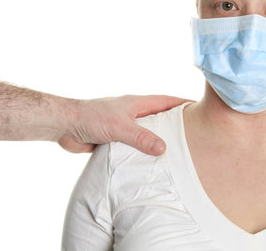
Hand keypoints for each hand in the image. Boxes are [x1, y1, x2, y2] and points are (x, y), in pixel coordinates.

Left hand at [57, 95, 189, 154]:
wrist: (65, 125)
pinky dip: (142, 154)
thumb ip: (141, 137)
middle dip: (175, 126)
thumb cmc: (91, 117)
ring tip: (176, 154)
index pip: (167, 101)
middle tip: (194, 136)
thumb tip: (163, 149)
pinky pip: (134, 147)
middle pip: (160, 119)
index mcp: (137, 104)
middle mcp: (133, 114)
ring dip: (158, 142)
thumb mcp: (120, 127)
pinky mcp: (115, 140)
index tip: (200, 109)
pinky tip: (150, 165)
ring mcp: (124, 127)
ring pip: (147, 134)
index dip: (184, 104)